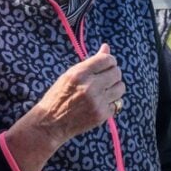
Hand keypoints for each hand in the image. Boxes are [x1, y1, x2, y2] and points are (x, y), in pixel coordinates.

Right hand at [4, 43, 125, 170]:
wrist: (50, 124)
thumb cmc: (58, 95)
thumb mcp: (70, 74)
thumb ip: (91, 61)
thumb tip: (106, 47)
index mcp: (80, 73)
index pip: (107, 59)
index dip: (109, 61)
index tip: (106, 65)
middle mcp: (90, 86)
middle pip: (117, 73)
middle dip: (113, 74)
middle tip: (105, 79)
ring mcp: (97, 102)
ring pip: (120, 88)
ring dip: (115, 88)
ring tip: (104, 91)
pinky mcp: (101, 115)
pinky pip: (117, 103)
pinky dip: (111, 103)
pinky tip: (100, 103)